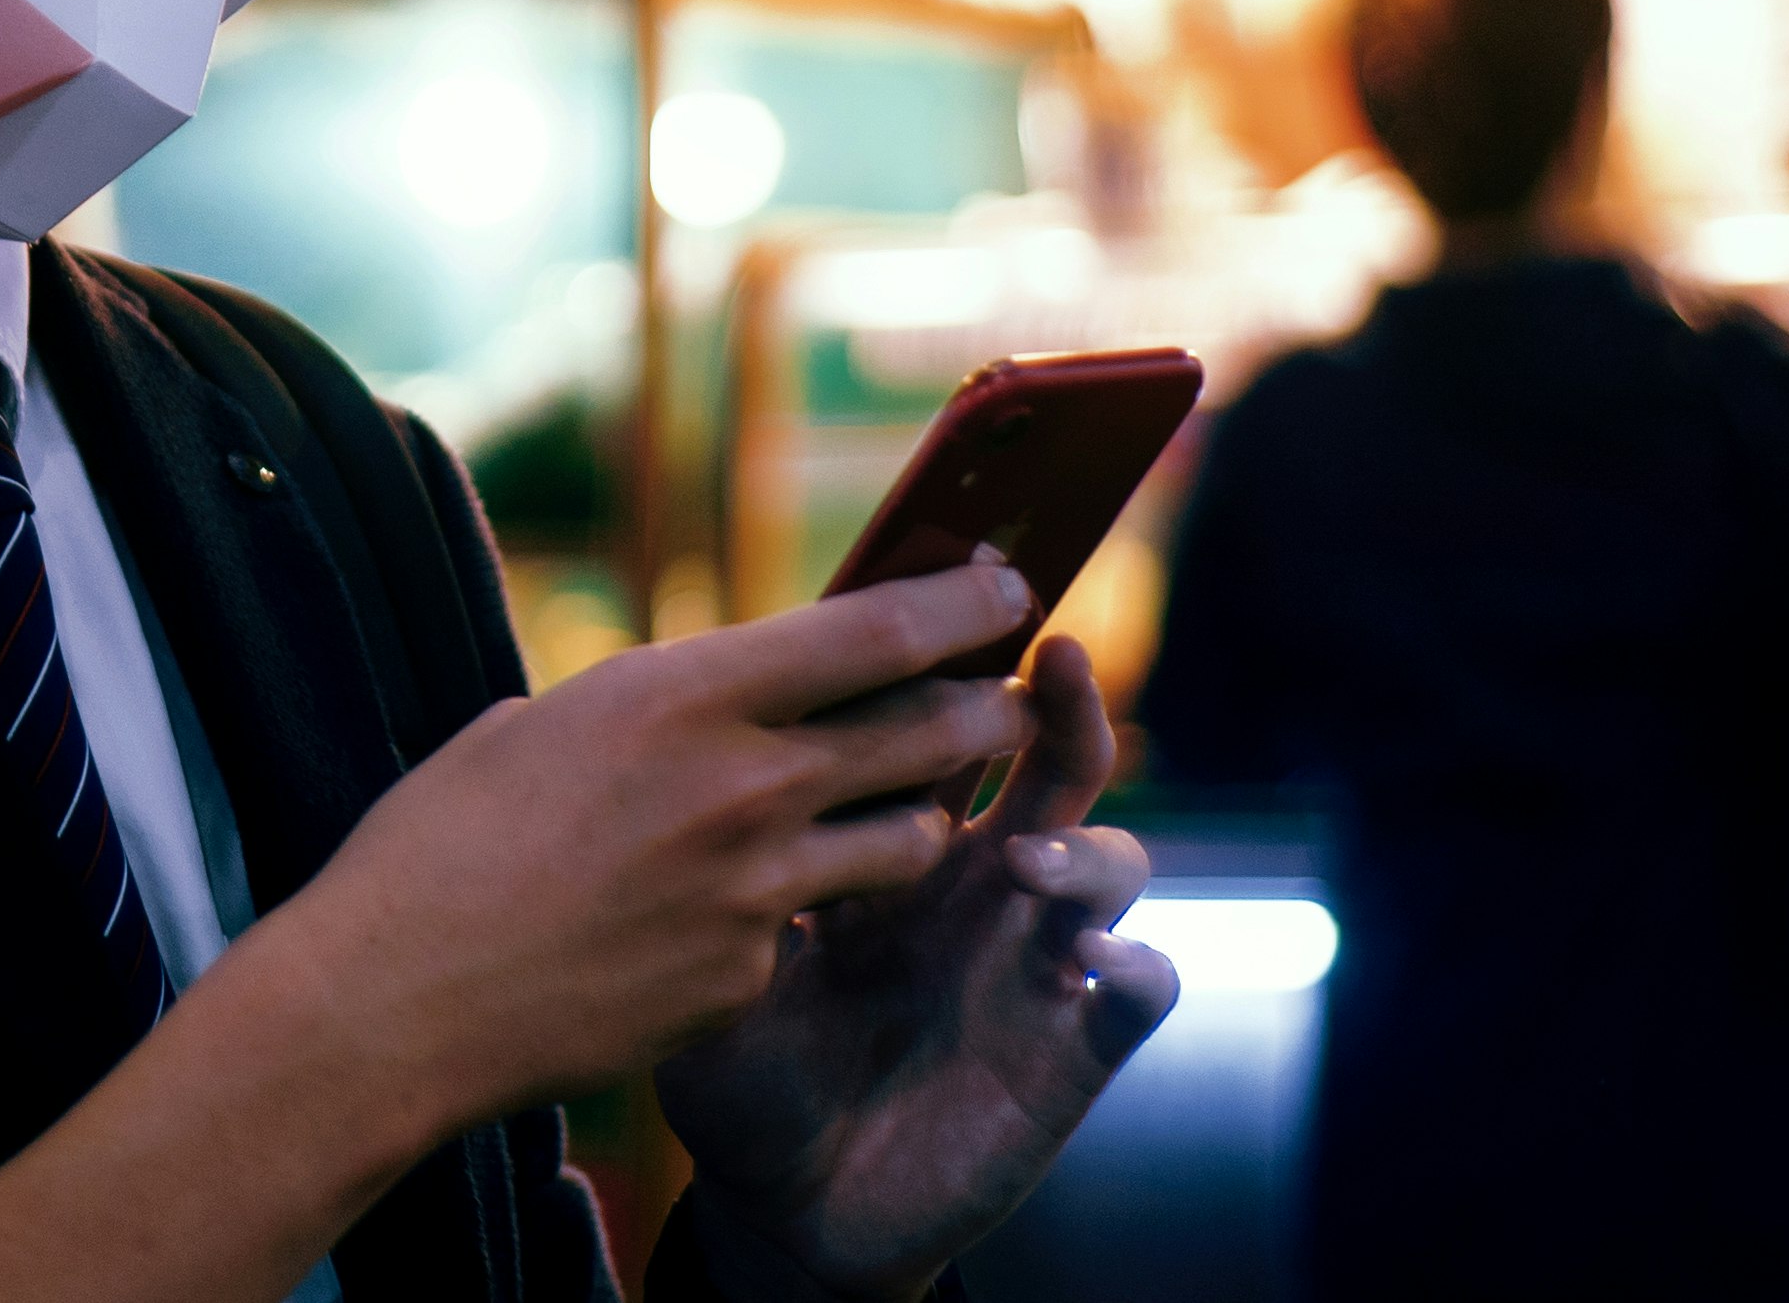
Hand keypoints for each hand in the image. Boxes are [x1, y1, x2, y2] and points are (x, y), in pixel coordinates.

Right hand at [252, 561, 1048, 1138]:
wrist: (394, 1004)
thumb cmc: (438, 847)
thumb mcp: (540, 727)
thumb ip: (653, 711)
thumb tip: (713, 704)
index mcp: (679, 696)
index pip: (868, 634)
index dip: (955, 602)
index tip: (1004, 583)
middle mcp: (739, 788)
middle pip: (922, 734)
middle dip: (982, 708)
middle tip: (1007, 696)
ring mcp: (754, 896)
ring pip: (902, 842)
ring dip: (920, 816)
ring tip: (917, 804)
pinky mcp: (745, 981)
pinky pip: (806, 934)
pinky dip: (795, 919)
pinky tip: (740, 917)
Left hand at [653, 634, 1178, 1301]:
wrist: (780, 1200)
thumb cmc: (738, 1063)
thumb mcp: (706, 957)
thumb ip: (710, 870)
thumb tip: (648, 762)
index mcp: (890, 837)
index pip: (941, 723)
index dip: (958, 663)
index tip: (958, 589)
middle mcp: (976, 880)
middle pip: (1045, 758)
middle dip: (1056, 703)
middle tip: (1049, 658)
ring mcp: (1030, 959)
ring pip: (1109, 860)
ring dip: (1081, 847)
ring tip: (1022, 861)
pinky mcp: (1068, 1050)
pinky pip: (1140, 991)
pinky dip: (1136, 968)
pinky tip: (1101, 962)